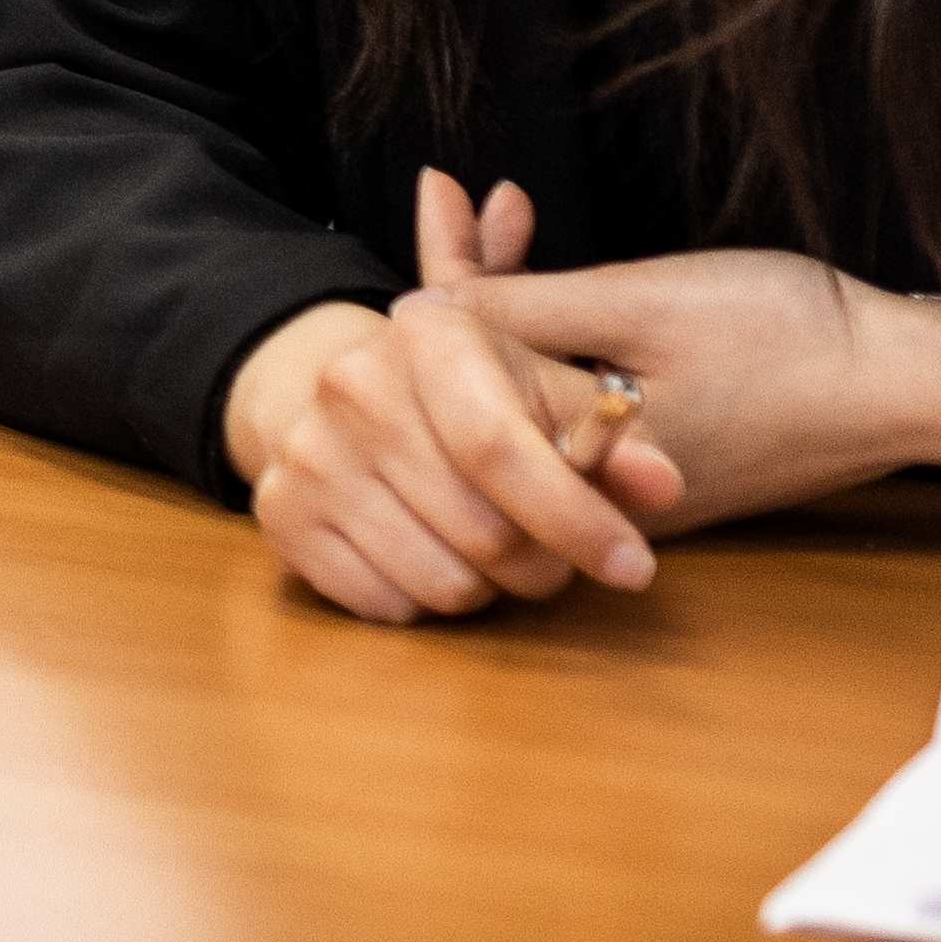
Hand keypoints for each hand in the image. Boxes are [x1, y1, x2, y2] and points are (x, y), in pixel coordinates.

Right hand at [218, 173, 678, 622]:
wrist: (350, 393)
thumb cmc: (478, 398)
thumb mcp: (552, 395)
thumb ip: (615, 439)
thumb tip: (661, 485)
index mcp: (430, 335)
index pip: (500, 448)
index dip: (577, 519)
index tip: (636, 568)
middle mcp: (354, 385)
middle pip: (482, 532)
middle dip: (543, 565)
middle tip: (552, 555)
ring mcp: (307, 452)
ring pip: (442, 583)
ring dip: (487, 589)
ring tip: (488, 550)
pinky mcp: (279, 514)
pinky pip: (387, 606)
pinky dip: (426, 601)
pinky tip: (430, 554)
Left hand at [460, 224, 940, 529]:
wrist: (904, 383)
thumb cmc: (787, 339)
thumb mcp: (638, 307)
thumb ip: (521, 313)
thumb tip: (415, 314)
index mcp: (572, 463)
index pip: (463, 374)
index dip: (444, 274)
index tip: (439, 193)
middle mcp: (588, 489)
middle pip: (490, 376)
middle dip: (473, 276)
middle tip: (463, 194)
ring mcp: (623, 480)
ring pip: (534, 377)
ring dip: (517, 290)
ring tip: (510, 209)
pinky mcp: (655, 462)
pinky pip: (580, 393)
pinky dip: (565, 327)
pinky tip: (563, 270)